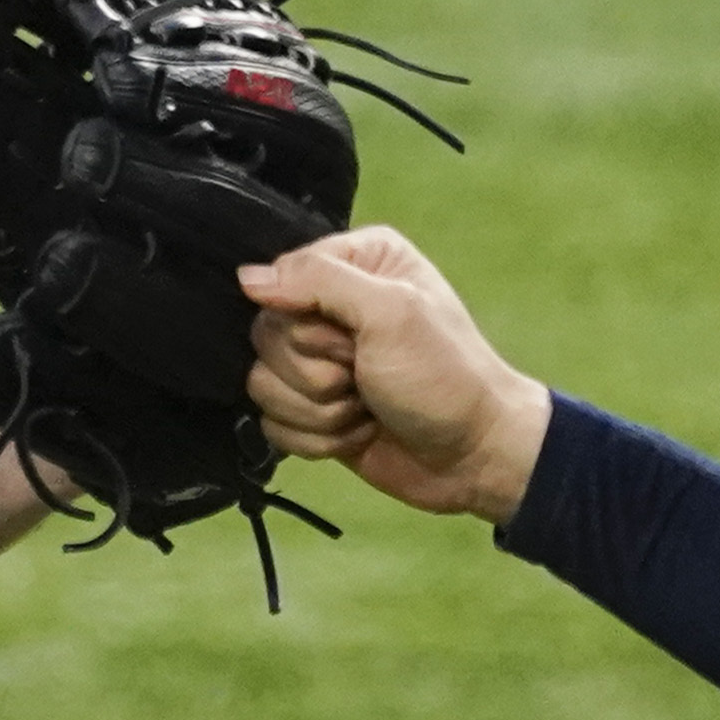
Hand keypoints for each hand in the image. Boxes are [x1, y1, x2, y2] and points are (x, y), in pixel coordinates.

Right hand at [240, 227, 553, 522]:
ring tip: (366, 408)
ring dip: (320, 410)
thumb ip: (319, 281)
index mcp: (355, 264)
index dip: (307, 324)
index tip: (352, 342)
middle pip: (265, 337)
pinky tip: (358, 432)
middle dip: (316, 372)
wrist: (473, 455)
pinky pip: (273, 423)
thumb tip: (246, 279)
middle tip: (364, 378)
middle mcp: (332, 306)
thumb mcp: (391, 312)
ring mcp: (319, 362)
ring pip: (263, 384)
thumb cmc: (443, 376)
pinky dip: (316, 438)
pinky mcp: (312, 411)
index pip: (278, 282)